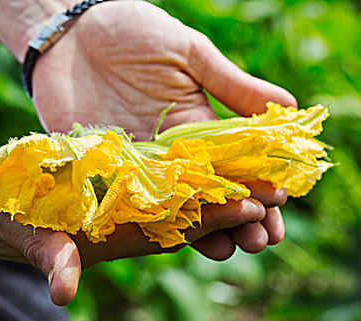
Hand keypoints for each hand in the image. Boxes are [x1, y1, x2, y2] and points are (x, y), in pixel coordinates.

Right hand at [0, 144, 283, 305]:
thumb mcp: (13, 226)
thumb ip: (42, 251)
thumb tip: (62, 287)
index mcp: (108, 236)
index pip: (171, 230)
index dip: (213, 219)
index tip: (254, 208)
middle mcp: (123, 222)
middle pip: (189, 214)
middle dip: (233, 205)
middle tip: (280, 192)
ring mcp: (121, 202)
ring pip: (182, 196)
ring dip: (220, 186)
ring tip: (263, 174)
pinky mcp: (114, 182)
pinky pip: (160, 177)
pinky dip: (191, 169)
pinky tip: (216, 157)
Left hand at [31, 1, 293, 258]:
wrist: (70, 33)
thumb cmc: (133, 31)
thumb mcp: (189, 53)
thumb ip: (231, 85)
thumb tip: (290, 106)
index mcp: (199, 127)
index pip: (237, 165)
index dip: (261, 186)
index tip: (281, 206)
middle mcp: (173, 155)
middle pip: (212, 196)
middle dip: (240, 218)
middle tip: (260, 240)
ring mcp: (138, 168)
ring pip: (177, 209)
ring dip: (204, 230)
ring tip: (228, 248)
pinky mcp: (103, 174)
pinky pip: (129, 206)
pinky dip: (150, 225)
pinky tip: (174, 241)